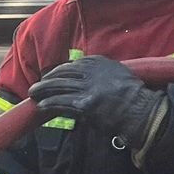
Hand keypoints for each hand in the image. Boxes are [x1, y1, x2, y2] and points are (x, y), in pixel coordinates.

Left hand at [30, 57, 167, 158]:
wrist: (140, 111)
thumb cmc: (131, 96)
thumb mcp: (116, 73)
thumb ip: (98, 72)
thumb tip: (79, 75)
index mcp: (99, 62)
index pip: (72, 65)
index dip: (58, 72)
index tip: (51, 77)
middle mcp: (91, 72)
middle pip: (61, 74)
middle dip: (47, 80)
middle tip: (36, 86)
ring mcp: (87, 88)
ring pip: (57, 87)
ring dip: (42, 91)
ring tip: (33, 94)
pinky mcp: (84, 104)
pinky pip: (60, 102)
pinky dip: (49, 104)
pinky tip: (41, 106)